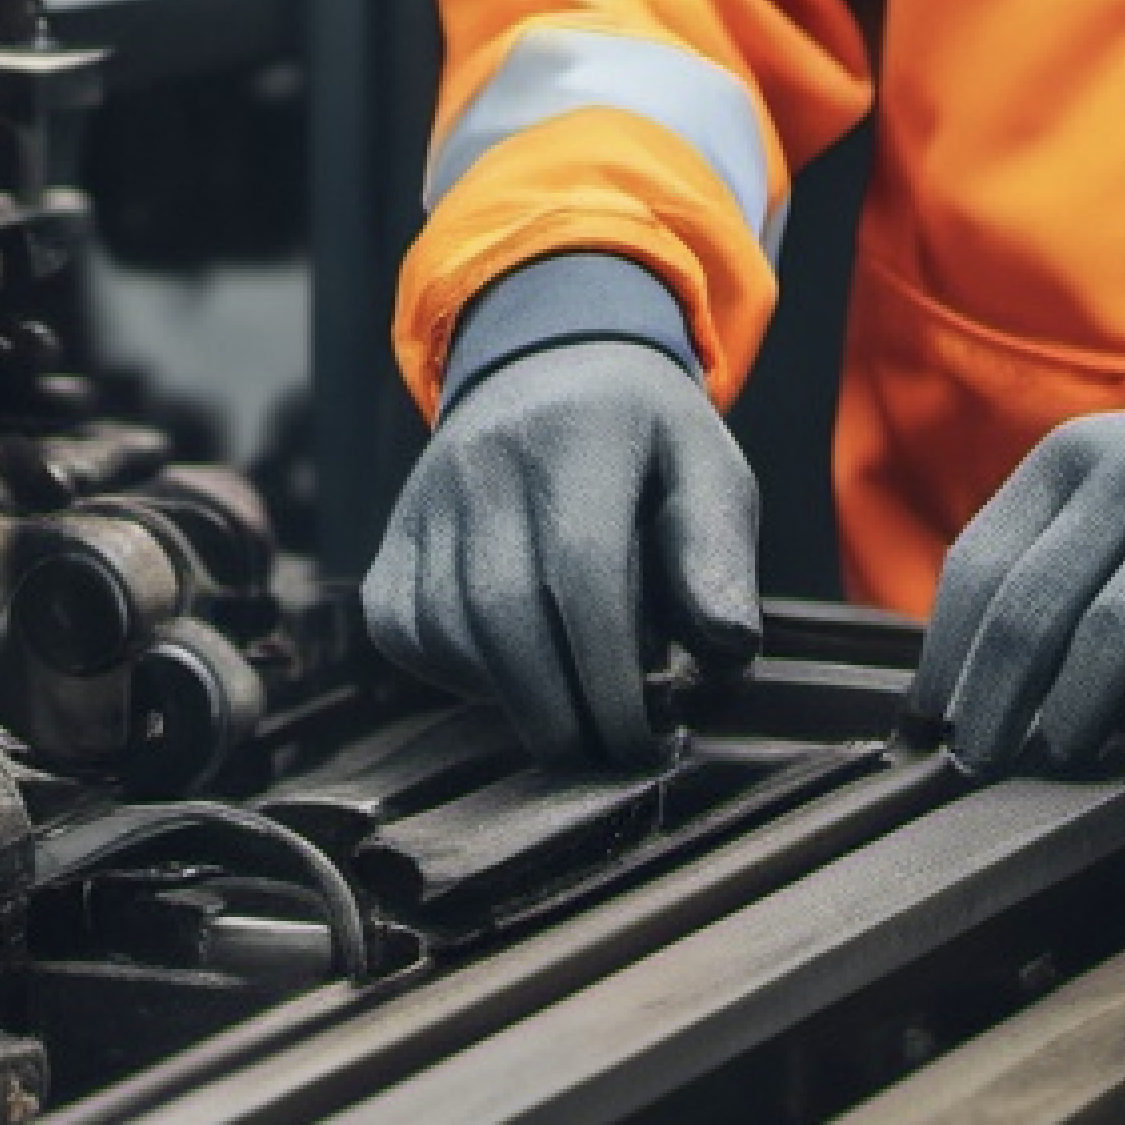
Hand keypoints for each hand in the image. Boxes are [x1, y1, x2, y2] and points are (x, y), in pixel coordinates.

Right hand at [360, 342, 758, 770]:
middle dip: (559, 712)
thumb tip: (728, 651)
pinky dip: (454, 673)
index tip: (645, 744)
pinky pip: (403, 627)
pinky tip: (511, 674)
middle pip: (504, 611)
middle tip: (608, 758)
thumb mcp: (708, 469)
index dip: (610, 676)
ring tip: (573, 721)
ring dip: (511, 701)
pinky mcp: (396, 531)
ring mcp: (429, 492)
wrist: (553, 366)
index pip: (583, 571)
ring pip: (448, 628)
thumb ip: (719, 555)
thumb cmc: (647, 441)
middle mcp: (488, 455)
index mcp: (583, 430)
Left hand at [906, 356, 1124, 773]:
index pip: (979, 565)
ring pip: (1113, 635)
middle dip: (989, 703)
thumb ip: (1032, 558)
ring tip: (1065, 752)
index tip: (925, 726)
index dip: (942, 657)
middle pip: (1031, 608)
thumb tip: (938, 694)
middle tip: (976, 762)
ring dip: (1074, 712)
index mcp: (1072, 459)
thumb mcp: (1098, 486)